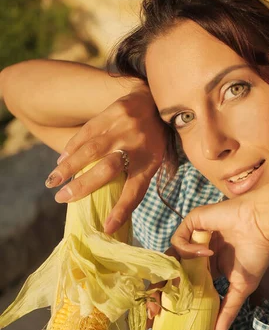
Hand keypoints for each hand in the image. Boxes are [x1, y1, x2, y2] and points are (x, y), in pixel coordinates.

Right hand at [45, 87, 166, 232]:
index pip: (136, 192)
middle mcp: (137, 146)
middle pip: (108, 170)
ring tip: (53, 182)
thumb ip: (135, 178)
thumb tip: (114, 211)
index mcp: (150, 163)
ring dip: (69, 167)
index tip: (106, 228)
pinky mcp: (113, 112)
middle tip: (61, 199)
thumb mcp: (152, 161)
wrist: (154, 101)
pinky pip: (87, 132)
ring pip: (92, 150)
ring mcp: (125, 128)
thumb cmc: (151, 141)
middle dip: (83, 187)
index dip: (121, 211)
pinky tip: (61, 160)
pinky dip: (71, 148)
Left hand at [171, 188, 268, 329]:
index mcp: (207, 268)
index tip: (160, 318)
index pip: (183, 284)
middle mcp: (197, 253)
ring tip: (172, 289)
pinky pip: (178, 238)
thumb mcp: (240, 289)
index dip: (170, 299)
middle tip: (154, 310)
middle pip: (170, 272)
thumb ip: (226, 312)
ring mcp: (194, 237)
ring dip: (167, 274)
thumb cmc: (257, 255)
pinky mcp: (193, 222)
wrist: (265, 226)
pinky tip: (207, 252)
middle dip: (159, 291)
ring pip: (168, 257)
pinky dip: (188, 248)